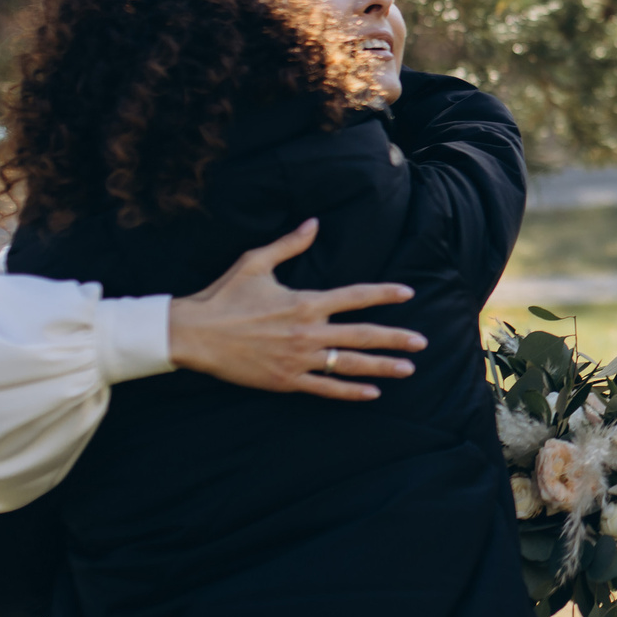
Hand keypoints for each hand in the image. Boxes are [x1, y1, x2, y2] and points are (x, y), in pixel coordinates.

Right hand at [166, 220, 422, 401]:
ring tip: (408, 369)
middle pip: (362, 335)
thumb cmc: (224, 296)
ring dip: (382, 367)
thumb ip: (289, 245)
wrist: (194, 335)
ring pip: (350, 365)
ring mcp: (299, 359)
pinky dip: (350, 391)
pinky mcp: (286, 381)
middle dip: (396, 338)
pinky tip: (372, 393)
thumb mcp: (255, 262)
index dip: (384, 294)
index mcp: (305, 302)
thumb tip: (313, 222)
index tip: (408, 293)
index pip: (355, 296)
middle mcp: (308, 332)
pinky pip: (325, 388)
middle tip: (422, 342)